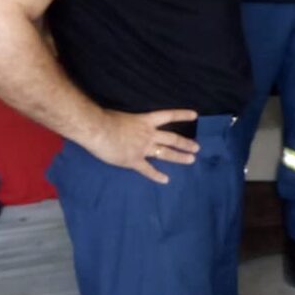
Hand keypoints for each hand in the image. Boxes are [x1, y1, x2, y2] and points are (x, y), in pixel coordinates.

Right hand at [84, 108, 199, 183]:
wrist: (98, 130)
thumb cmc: (106, 119)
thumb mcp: (124, 116)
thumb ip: (131, 123)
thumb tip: (129, 127)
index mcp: (146, 121)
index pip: (168, 115)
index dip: (182, 115)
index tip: (195, 115)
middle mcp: (149, 135)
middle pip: (172, 139)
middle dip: (185, 143)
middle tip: (197, 147)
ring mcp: (143, 148)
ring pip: (165, 153)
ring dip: (179, 157)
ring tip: (191, 160)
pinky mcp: (134, 161)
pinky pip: (148, 170)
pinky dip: (157, 176)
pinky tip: (166, 180)